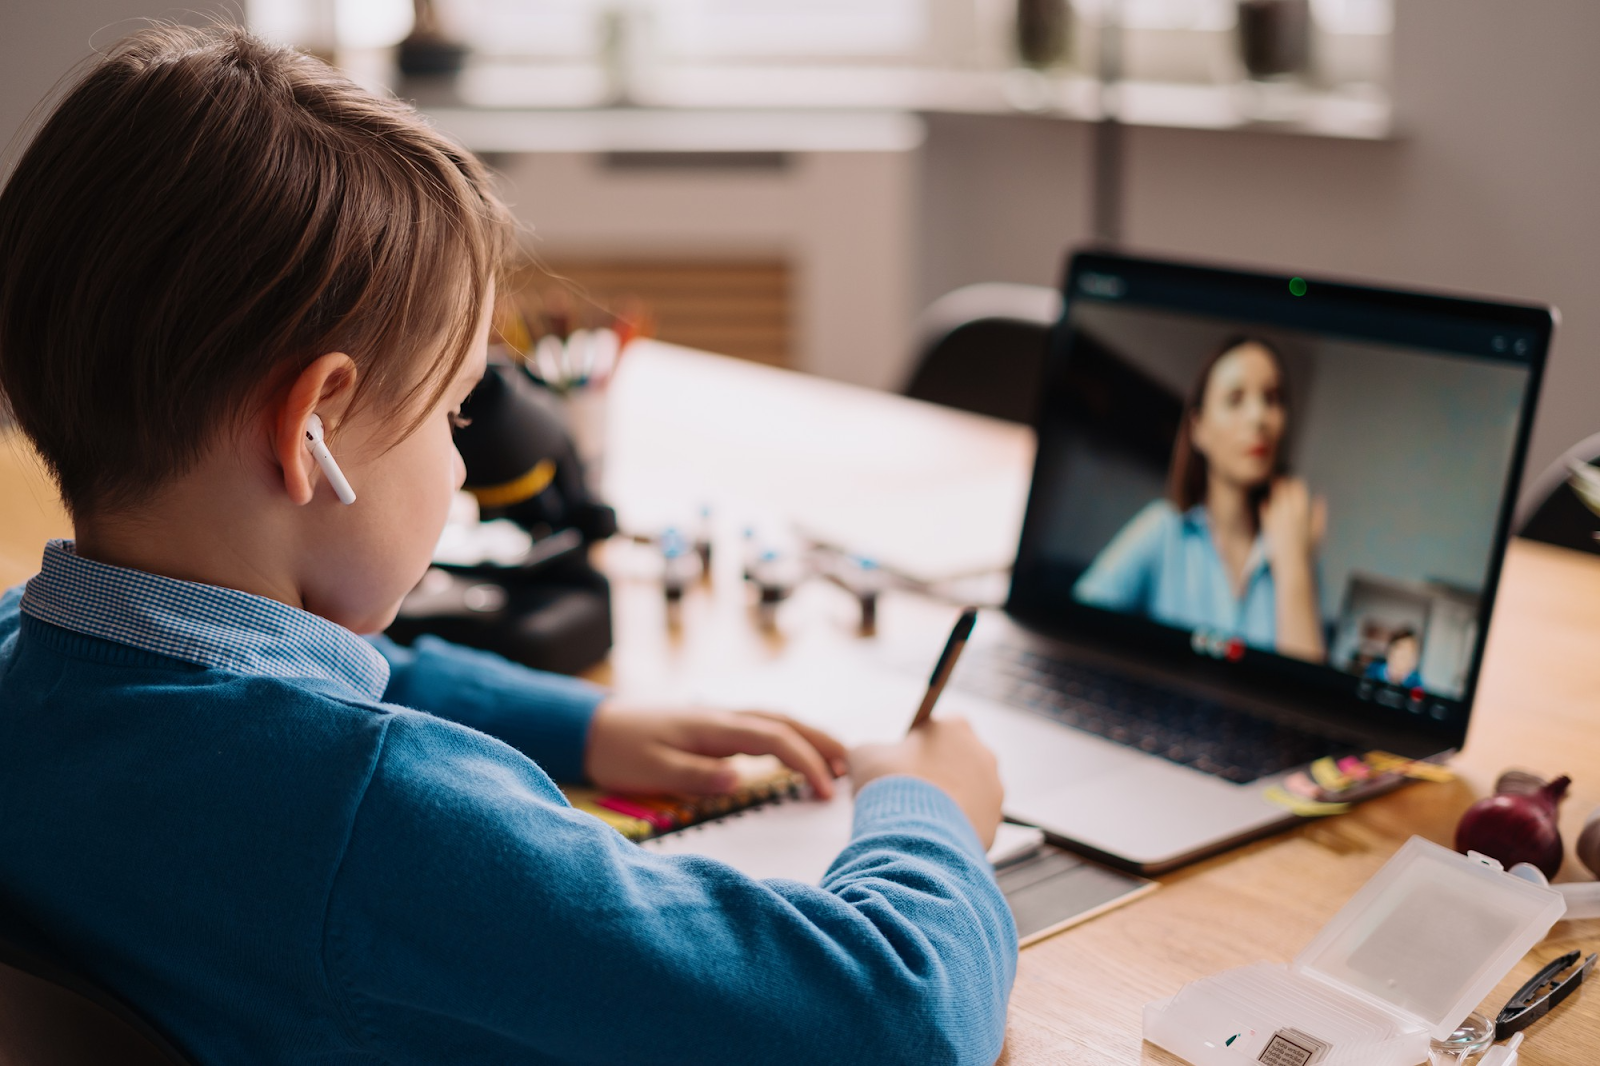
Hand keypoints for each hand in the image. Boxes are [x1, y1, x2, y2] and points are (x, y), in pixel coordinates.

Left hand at [584, 702, 847, 798]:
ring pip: (778, 720)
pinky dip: (790, 736)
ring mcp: (720, 719)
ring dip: (810, 737)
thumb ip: (695, 776)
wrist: (593, 727)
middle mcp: (723, 717)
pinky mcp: (715, 728)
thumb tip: (739, 781)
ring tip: (839, 760)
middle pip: (786, 722)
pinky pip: (764, 727)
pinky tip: (798, 751)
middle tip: (853, 769)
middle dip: (822, 743)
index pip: (775, 740)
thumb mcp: (652, 769)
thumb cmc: (620, 750)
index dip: (806, 763)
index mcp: (714, 727)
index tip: (825, 792)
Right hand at [849, 718, 1003, 848]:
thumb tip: (865, 758)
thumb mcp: (864, 755)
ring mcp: (992, 789)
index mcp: (955, 727)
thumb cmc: (890, 785)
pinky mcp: (994, 822)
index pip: (936, 732)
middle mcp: (982, 754)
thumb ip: (871, 751)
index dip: (916, 749)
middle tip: (909, 793)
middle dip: (935, 776)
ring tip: (919, 818)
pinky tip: (932, 835)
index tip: (901, 765)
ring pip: (967, 794)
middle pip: (956, 763)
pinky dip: (954, 829)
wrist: (911, 832)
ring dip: (947, 803)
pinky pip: (971, 823)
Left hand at [1259, 477, 1326, 574]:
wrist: (1293, 566)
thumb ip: (1319, 514)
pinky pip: (1265, 512)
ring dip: (1275, 491)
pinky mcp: (1268, 527)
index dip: (1296, 484)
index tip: (1294, 481)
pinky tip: (1264, 502)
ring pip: (1275, 499)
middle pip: (1285, 492)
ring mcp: (1278, 520)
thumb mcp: (1318, 532)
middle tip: (1281, 479)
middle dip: (1284, 484)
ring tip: (1275, 483)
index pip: (1299, 491)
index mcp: (1303, 513)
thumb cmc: (1308, 551)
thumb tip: (1320, 499)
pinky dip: (1265, 506)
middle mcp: (1290, 514)